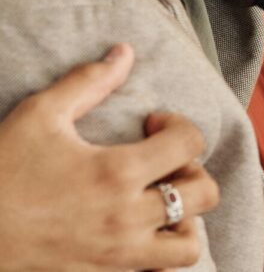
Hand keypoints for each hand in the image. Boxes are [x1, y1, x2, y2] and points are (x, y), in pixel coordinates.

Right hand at [0, 44, 219, 270]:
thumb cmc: (1, 170)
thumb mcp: (39, 115)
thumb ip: (88, 82)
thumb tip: (124, 52)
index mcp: (117, 173)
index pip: (190, 144)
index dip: (179, 125)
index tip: (152, 125)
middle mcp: (126, 218)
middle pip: (204, 194)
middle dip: (193, 171)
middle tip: (163, 163)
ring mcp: (116, 255)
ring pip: (188, 247)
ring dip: (185, 220)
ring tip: (159, 202)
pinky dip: (158, 254)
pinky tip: (138, 233)